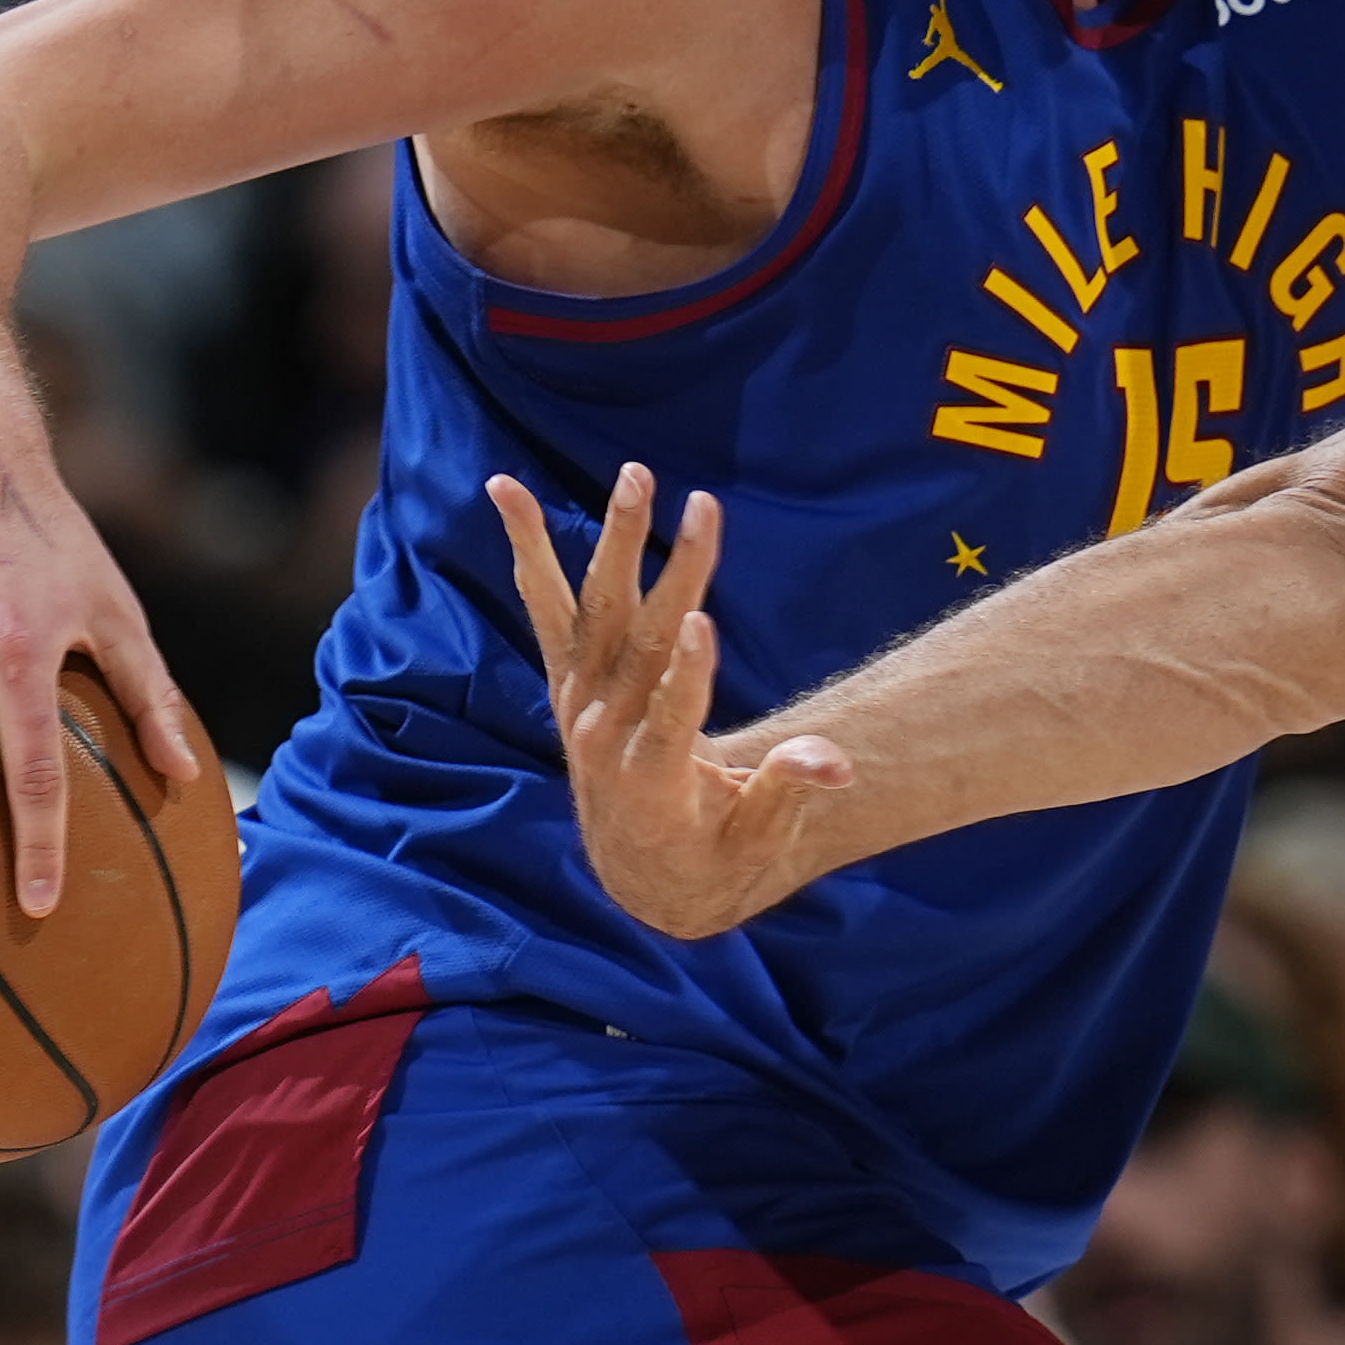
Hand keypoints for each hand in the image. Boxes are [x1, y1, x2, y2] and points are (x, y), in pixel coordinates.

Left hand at [486, 465, 853, 938]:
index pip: (666, 722)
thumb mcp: (758, 840)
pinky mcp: (567, 678)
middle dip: (676, 573)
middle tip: (705, 508)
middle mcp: (602, 737)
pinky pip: (547, 607)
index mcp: (650, 784)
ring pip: (595, 611)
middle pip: (640, 646)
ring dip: (617, 539)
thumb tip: (835, 765)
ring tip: (636, 477)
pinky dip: (529, 549)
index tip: (699, 621)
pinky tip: (508, 492)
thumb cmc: (718, 850)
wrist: (642, 867)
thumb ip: (786, 794)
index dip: (684, 676)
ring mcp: (578, 702)